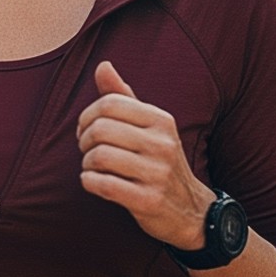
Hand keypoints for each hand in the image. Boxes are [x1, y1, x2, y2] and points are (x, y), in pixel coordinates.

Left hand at [77, 61, 216, 249]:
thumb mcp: (149, 127)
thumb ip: (124, 97)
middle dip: (84, 140)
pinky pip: (103, 184)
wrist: (191, 210)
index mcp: (161, 120)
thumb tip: (102, 65)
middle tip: (87, 150)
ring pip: (99, 156)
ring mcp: (158, 173)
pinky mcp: (149, 201)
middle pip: (101, 129)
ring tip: (92, 167)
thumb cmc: (159, 162)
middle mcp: (163, 144)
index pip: (110, 103)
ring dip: (86, 163)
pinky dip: (89, 182)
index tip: (86, 129)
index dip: (87, 115)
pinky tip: (95, 182)